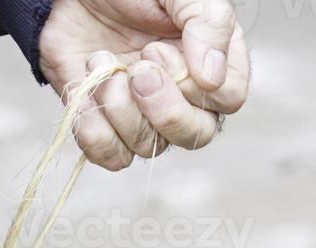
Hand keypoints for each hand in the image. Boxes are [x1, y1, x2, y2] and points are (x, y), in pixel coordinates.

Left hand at [38, 0, 248, 169]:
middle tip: (137, 68)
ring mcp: (145, 116)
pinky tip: (87, 91)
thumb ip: (208, 23)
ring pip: (150, 148)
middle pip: (196, 135)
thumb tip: (213, 77)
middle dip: (163, 107)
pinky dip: (95, 131)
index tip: (160, 48)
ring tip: (104, 66)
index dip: (195, 84)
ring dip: (121, 109)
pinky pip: (112, 157)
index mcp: (212, 62)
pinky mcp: (108, 128)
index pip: (228, 100)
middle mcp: (184, 96)